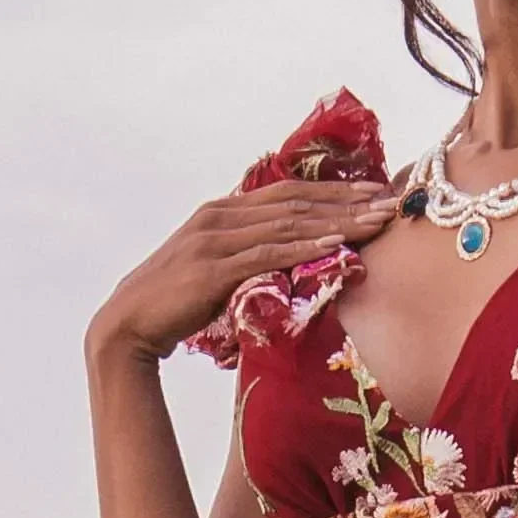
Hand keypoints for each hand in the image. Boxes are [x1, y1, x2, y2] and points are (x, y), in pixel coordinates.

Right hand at [87, 179, 399, 364]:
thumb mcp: (217, 271)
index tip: (375, 194)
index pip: (289, 194)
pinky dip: (303, 250)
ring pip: (288, 225)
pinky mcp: (212, 269)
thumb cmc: (174, 305)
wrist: (127, 325)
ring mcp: (215, 240)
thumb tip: (288, 261)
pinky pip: (267, 255)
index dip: (335, 192)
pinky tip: (335, 247)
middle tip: (390, 201)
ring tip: (376, 221)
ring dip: (336, 223)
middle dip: (347, 201)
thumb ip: (248, 257)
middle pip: (296, 203)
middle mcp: (220, 216)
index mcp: (223, 212)